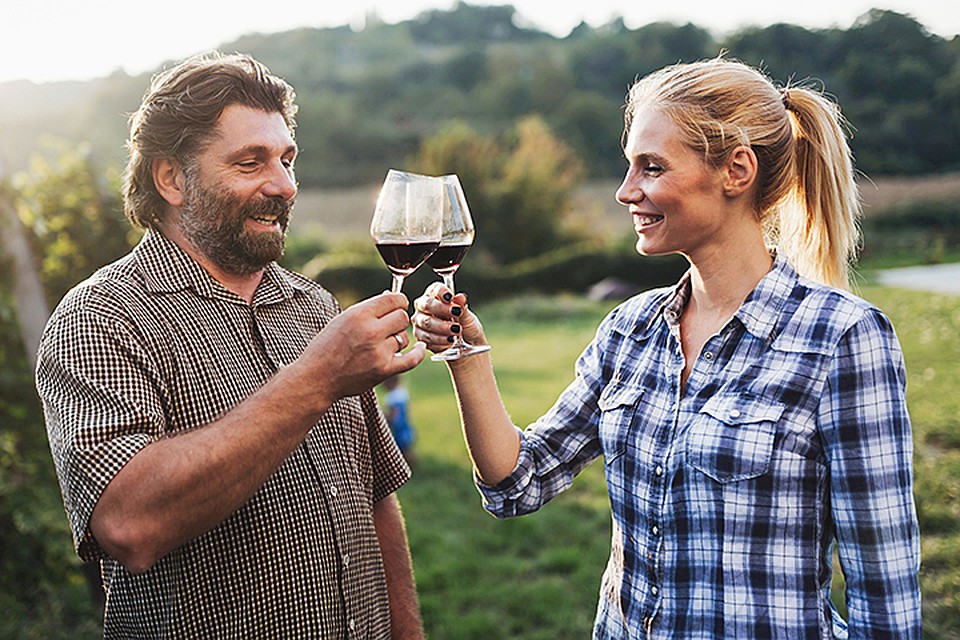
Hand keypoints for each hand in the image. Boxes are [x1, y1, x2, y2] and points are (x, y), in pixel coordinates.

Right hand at [293, 292, 425, 408]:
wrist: (317, 377)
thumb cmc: (327, 347)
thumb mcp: (342, 320)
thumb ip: (368, 310)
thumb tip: (392, 297)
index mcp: (359, 315)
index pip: (394, 299)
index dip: (398, 302)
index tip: (396, 306)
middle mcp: (370, 331)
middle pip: (402, 317)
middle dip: (397, 320)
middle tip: (388, 327)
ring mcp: (379, 352)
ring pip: (404, 337)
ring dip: (397, 339)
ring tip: (381, 345)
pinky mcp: (384, 370)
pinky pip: (412, 359)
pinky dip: (419, 353)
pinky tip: (421, 348)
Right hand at [412, 282, 486, 353]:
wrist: (468, 345)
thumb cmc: (466, 327)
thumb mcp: (468, 317)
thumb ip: (462, 307)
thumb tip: (460, 297)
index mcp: (436, 296)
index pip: (434, 289)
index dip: (441, 292)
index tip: (451, 297)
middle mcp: (424, 307)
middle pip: (427, 304)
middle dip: (442, 309)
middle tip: (457, 313)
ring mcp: (420, 322)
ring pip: (426, 322)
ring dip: (442, 327)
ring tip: (456, 331)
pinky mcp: (420, 337)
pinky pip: (426, 337)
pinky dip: (439, 339)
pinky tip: (450, 340)